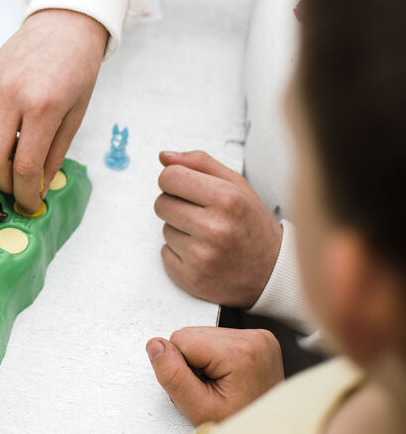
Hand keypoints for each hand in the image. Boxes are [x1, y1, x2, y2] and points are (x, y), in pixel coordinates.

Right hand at [0, 9, 106, 212]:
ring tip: (9, 165)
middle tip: (17, 189)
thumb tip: (38, 189)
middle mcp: (10, 96)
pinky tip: (5, 138)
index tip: (30, 205)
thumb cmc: (77, 69)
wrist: (62, 24)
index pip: (25, 166)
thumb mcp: (76, 115)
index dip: (26, 193)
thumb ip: (54, 154)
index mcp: (43, 106)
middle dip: (1, 184)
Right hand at [146, 327, 283, 425]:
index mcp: (240, 351)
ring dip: (203, 360)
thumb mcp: (197, 407)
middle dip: (192, 362)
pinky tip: (228, 376)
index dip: (181, 367)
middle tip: (210, 388)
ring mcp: (259, 336)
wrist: (269, 432)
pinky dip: (215, 358)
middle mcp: (253, 337)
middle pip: (192, 335)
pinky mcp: (258, 338)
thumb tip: (155, 345)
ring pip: (202, 336)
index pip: (180, 339)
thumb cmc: (238, 425)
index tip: (202, 388)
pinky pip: (217, 338)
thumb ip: (172, 375)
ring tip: (220, 384)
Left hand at [155, 151, 282, 307]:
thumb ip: (200, 164)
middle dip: (175, 205)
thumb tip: (164, 156)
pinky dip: (179, 253)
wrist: (272, 272)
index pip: (169, 177)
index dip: (175, 181)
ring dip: (180, 230)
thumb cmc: (252, 224)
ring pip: (164, 229)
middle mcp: (214, 228)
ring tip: (207, 236)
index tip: (188, 188)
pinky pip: (164, 254)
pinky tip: (203, 254)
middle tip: (201, 214)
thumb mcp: (237, 186)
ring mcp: (202, 256)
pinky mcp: (191, 277)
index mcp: (227, 199)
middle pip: (160, 203)